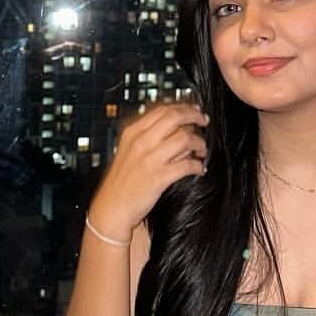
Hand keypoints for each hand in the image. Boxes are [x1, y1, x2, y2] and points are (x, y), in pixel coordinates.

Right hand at [88, 100, 208, 240]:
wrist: (111, 208)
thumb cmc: (121, 182)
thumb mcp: (129, 152)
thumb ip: (149, 138)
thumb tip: (179, 131)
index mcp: (132, 132)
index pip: (162, 110)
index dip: (183, 107)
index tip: (194, 110)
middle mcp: (140, 142)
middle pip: (174, 117)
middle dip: (194, 116)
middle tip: (204, 120)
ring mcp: (149, 159)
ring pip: (184, 139)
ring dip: (199, 143)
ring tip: (202, 150)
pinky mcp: (158, 177)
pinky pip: (186, 165)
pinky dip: (198, 165)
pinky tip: (200, 168)